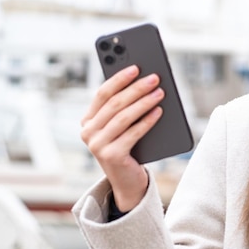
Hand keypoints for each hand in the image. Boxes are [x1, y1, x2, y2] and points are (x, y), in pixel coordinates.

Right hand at [80, 65, 163, 210]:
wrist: (128, 181)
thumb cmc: (128, 147)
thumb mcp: (122, 126)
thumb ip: (124, 107)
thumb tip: (144, 82)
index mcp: (88, 120)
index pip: (102, 94)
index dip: (119, 79)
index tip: (136, 67)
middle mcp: (88, 132)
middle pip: (114, 103)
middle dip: (136, 88)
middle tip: (154, 78)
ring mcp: (97, 145)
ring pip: (123, 117)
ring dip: (143, 102)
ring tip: (160, 92)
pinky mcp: (111, 156)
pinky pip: (133, 133)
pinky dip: (147, 121)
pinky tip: (159, 112)